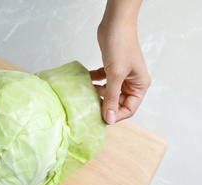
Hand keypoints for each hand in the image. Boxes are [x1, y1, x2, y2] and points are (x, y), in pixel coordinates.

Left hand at [91, 0, 150, 124]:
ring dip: (98, 93)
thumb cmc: (120, 46)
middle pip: (118, 102)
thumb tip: (109, 118)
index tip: (100, 118)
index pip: (129, 108)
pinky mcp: (111, 68)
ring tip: (87, 92)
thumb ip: (111, 97)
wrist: (115, 23)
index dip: (115, 114)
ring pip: (109, 92)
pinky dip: (95, 82)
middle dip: (105, 104)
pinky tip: (87, 80)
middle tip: (90, 106)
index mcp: (139, 85)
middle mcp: (132, 82)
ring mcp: (121, 75)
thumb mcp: (115, 75)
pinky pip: (103, 81)